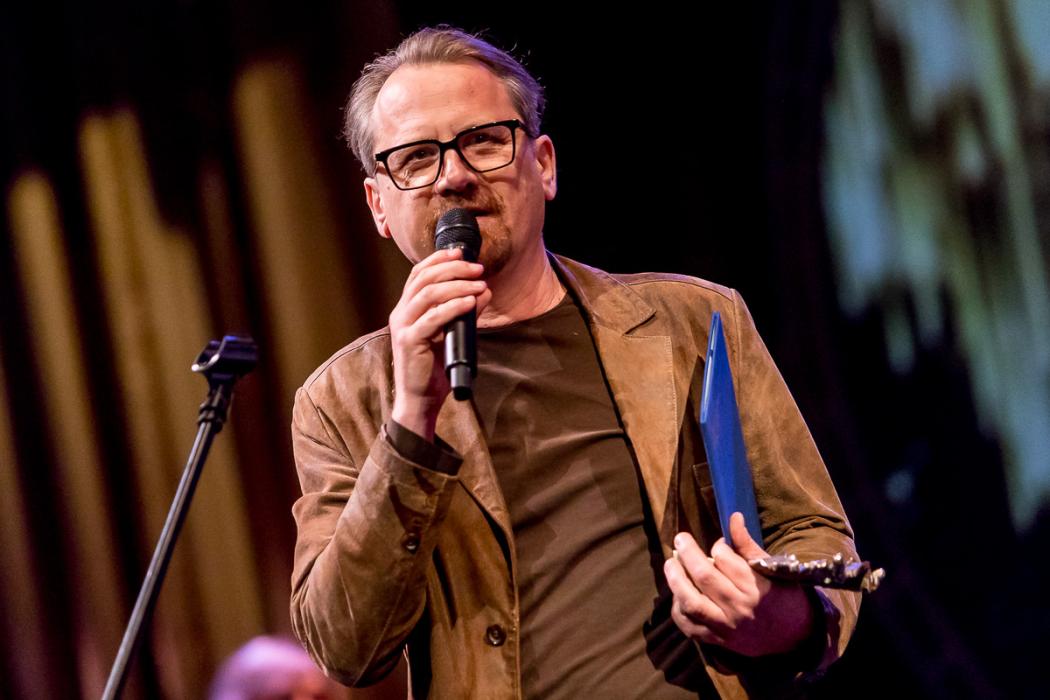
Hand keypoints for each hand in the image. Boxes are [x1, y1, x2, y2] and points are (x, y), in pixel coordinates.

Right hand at [388, 248, 490, 439]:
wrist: (421, 399)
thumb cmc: (436, 367)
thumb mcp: (454, 334)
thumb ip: (465, 312)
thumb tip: (484, 289)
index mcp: (407, 308)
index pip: (418, 274)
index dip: (439, 259)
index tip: (462, 252)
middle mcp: (401, 313)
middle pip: (423, 278)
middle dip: (453, 268)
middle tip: (478, 268)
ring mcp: (403, 327)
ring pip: (428, 294)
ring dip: (457, 285)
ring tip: (479, 284)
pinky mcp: (409, 341)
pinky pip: (433, 318)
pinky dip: (453, 307)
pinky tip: (470, 302)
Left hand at [664, 512, 814, 656]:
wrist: (797, 637)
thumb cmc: (784, 597)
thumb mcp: (772, 568)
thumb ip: (748, 545)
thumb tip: (733, 516)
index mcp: (754, 586)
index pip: (724, 559)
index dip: (717, 546)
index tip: (718, 544)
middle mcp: (738, 607)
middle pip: (703, 576)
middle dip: (687, 553)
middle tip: (680, 539)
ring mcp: (726, 627)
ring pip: (691, 602)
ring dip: (675, 580)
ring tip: (670, 564)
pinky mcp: (718, 641)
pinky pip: (690, 627)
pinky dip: (678, 610)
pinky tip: (677, 596)